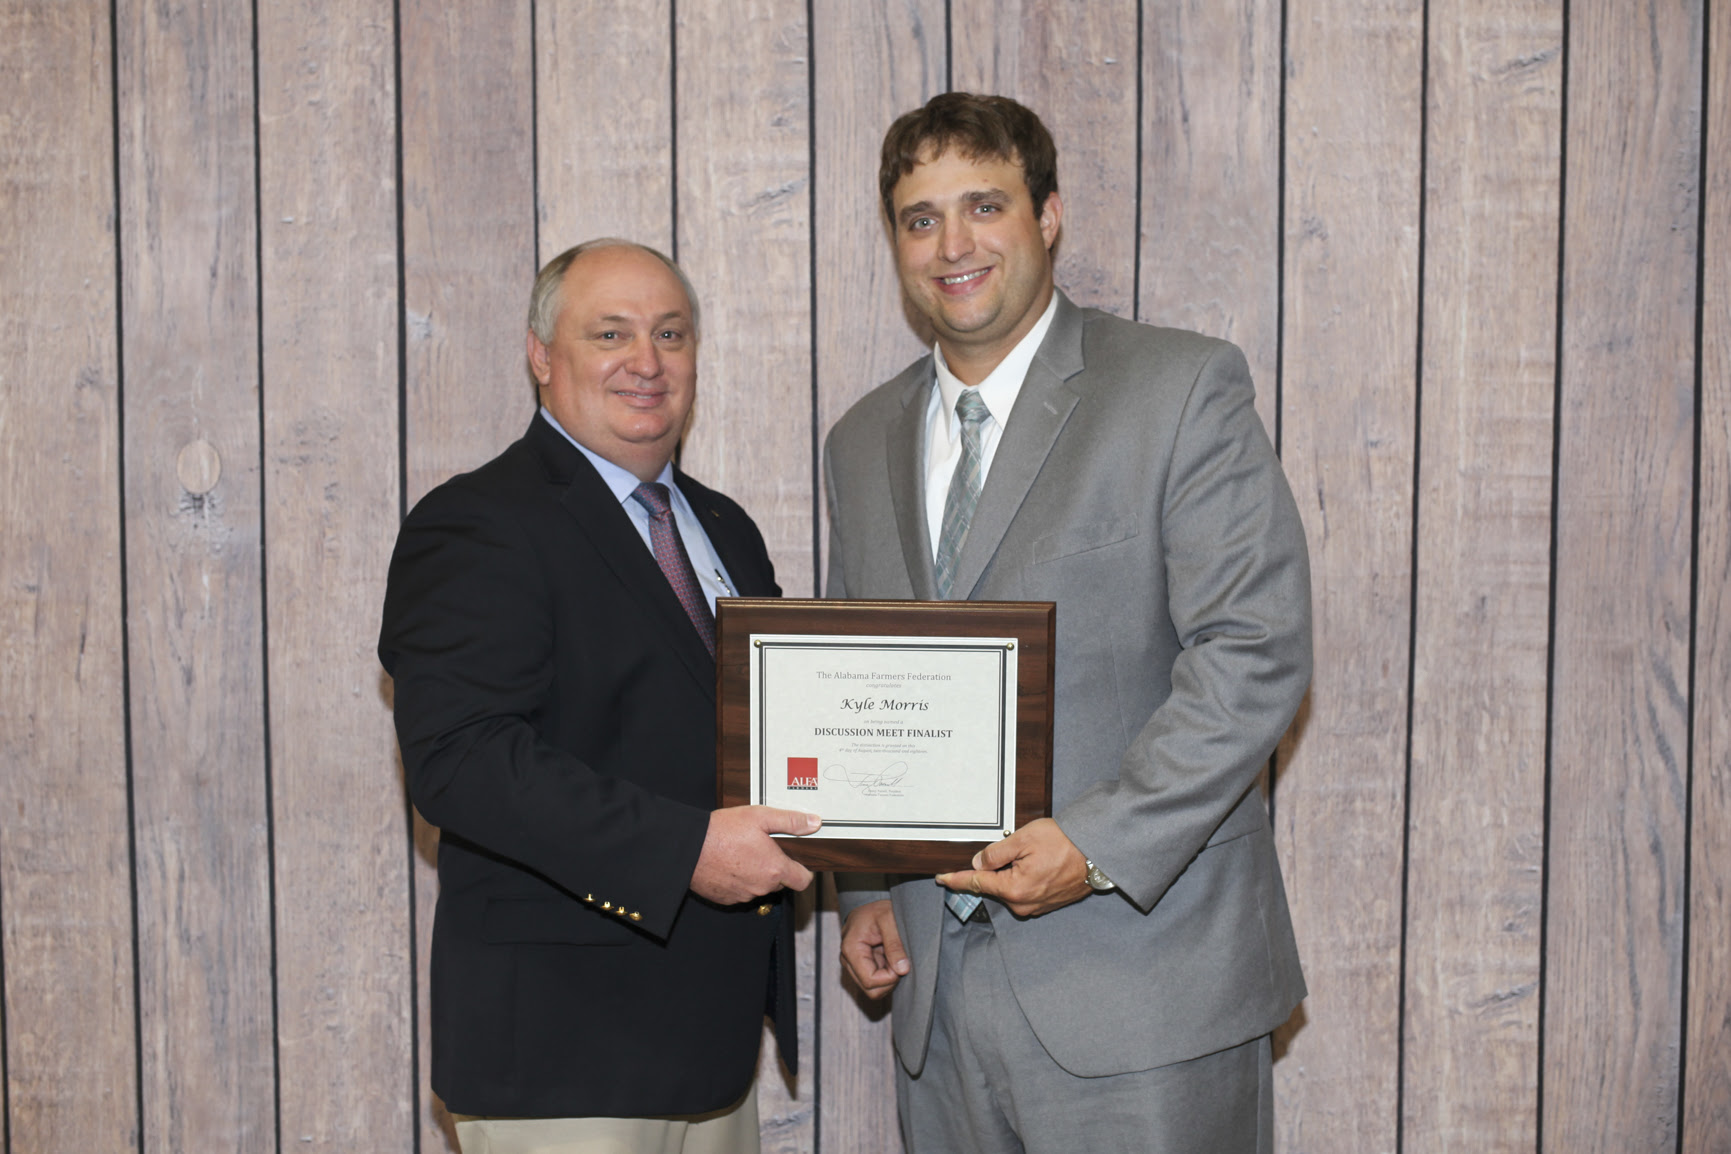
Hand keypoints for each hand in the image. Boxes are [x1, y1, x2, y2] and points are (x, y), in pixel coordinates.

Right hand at [690, 806, 819, 904]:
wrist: (688, 847)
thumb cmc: (722, 831)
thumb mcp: (760, 816)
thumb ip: (791, 821)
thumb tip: (814, 823)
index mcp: (775, 869)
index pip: (803, 881)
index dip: (802, 870)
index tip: (794, 860)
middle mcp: (762, 887)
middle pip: (780, 883)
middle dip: (775, 868)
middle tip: (762, 848)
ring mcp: (743, 895)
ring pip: (759, 887)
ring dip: (755, 874)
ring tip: (742, 853)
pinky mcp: (726, 899)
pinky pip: (740, 892)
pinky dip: (738, 881)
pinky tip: (729, 864)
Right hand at [839, 899, 907, 998]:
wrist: (871, 907)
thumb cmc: (877, 910)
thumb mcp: (889, 919)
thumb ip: (895, 945)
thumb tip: (902, 969)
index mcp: (851, 949)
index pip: (870, 981)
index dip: (890, 978)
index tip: (902, 964)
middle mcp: (847, 960)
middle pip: (871, 989)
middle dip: (889, 979)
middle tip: (899, 960)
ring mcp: (853, 965)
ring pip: (873, 989)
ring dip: (888, 977)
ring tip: (894, 957)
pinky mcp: (859, 967)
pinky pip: (875, 981)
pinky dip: (886, 974)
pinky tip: (890, 958)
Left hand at [935, 818, 1090, 917]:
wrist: (1097, 852)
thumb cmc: (1064, 843)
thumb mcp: (1022, 839)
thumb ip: (995, 853)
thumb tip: (978, 864)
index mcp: (1014, 889)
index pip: (975, 884)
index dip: (955, 879)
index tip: (941, 878)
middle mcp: (1024, 904)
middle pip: (995, 886)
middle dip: (996, 868)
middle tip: (1016, 846)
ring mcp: (1037, 906)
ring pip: (1011, 888)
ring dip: (1013, 872)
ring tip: (1034, 853)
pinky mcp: (1048, 904)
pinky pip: (1026, 891)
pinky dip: (1025, 877)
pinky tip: (1039, 862)